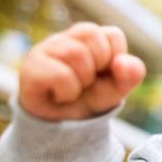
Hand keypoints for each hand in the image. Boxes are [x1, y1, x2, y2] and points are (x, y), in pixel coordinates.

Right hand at [18, 22, 145, 120]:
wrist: (62, 127)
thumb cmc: (90, 98)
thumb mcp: (117, 88)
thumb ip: (130, 75)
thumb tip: (123, 62)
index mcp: (88, 39)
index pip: (112, 34)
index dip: (115, 59)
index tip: (103, 74)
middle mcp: (65, 39)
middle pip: (91, 34)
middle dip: (98, 66)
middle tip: (87, 82)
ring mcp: (45, 51)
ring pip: (75, 53)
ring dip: (82, 81)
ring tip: (73, 89)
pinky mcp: (31, 68)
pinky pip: (60, 75)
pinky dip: (68, 91)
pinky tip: (59, 95)